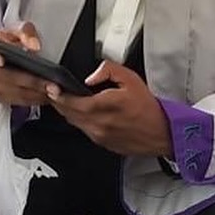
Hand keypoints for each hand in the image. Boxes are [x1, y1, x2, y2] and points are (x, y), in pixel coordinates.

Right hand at [0, 21, 50, 107]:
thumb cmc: (5, 42)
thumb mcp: (13, 30)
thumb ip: (24, 31)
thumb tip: (34, 45)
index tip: (2, 60)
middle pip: (3, 76)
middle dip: (28, 80)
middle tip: (49, 83)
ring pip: (10, 92)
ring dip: (33, 93)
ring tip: (52, 91)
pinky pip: (14, 101)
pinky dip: (31, 99)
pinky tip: (45, 96)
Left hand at [46, 61, 172, 157]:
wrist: (162, 132)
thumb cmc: (148, 108)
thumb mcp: (131, 79)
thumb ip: (108, 71)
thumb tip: (90, 77)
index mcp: (103, 106)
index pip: (71, 102)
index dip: (58, 95)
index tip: (52, 88)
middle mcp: (98, 123)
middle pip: (68, 114)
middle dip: (58, 103)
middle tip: (54, 93)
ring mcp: (99, 136)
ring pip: (74, 123)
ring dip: (68, 112)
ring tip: (66, 101)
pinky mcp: (102, 144)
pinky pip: (84, 131)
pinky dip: (79, 121)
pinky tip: (83, 113)